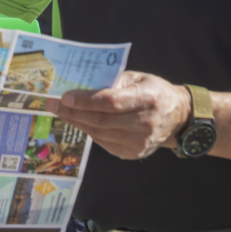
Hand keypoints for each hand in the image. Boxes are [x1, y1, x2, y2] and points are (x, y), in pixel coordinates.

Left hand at [47, 71, 191, 159]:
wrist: (178, 118)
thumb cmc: (154, 92)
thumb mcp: (139, 78)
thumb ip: (113, 79)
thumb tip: (83, 85)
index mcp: (148, 99)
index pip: (111, 102)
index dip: (86, 100)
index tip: (65, 96)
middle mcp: (145, 123)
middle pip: (101, 120)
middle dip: (72, 112)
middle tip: (52, 104)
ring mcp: (139, 142)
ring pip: (99, 133)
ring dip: (76, 122)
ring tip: (61, 111)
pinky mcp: (133, 153)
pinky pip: (103, 142)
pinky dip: (89, 131)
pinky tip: (79, 121)